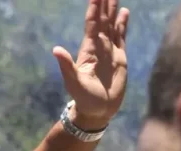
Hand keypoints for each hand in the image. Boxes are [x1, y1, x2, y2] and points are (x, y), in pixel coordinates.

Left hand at [53, 0, 129, 129]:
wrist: (97, 111)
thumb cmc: (84, 99)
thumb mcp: (74, 82)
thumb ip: (66, 65)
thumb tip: (56, 50)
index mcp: (88, 49)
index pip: (92, 23)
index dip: (94, 7)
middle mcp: (99, 46)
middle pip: (102, 19)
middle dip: (104, 2)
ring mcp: (109, 51)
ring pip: (112, 24)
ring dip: (113, 9)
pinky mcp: (120, 58)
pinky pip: (122, 36)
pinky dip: (123, 23)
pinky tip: (124, 12)